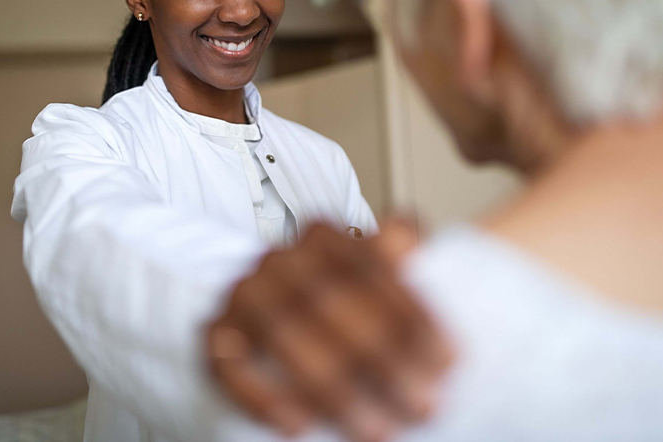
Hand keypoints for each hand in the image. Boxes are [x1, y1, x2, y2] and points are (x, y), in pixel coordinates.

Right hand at [206, 218, 452, 441]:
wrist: (256, 324)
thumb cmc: (331, 314)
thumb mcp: (371, 287)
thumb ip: (407, 270)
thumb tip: (447, 264)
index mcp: (324, 238)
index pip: (369, 260)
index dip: (412, 309)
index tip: (448, 359)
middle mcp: (281, 259)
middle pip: (331, 296)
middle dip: (383, 354)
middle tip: (422, 403)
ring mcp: (243, 295)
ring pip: (284, 330)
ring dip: (334, 385)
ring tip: (375, 428)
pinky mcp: (214, 336)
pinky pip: (230, 365)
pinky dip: (265, 397)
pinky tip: (300, 426)